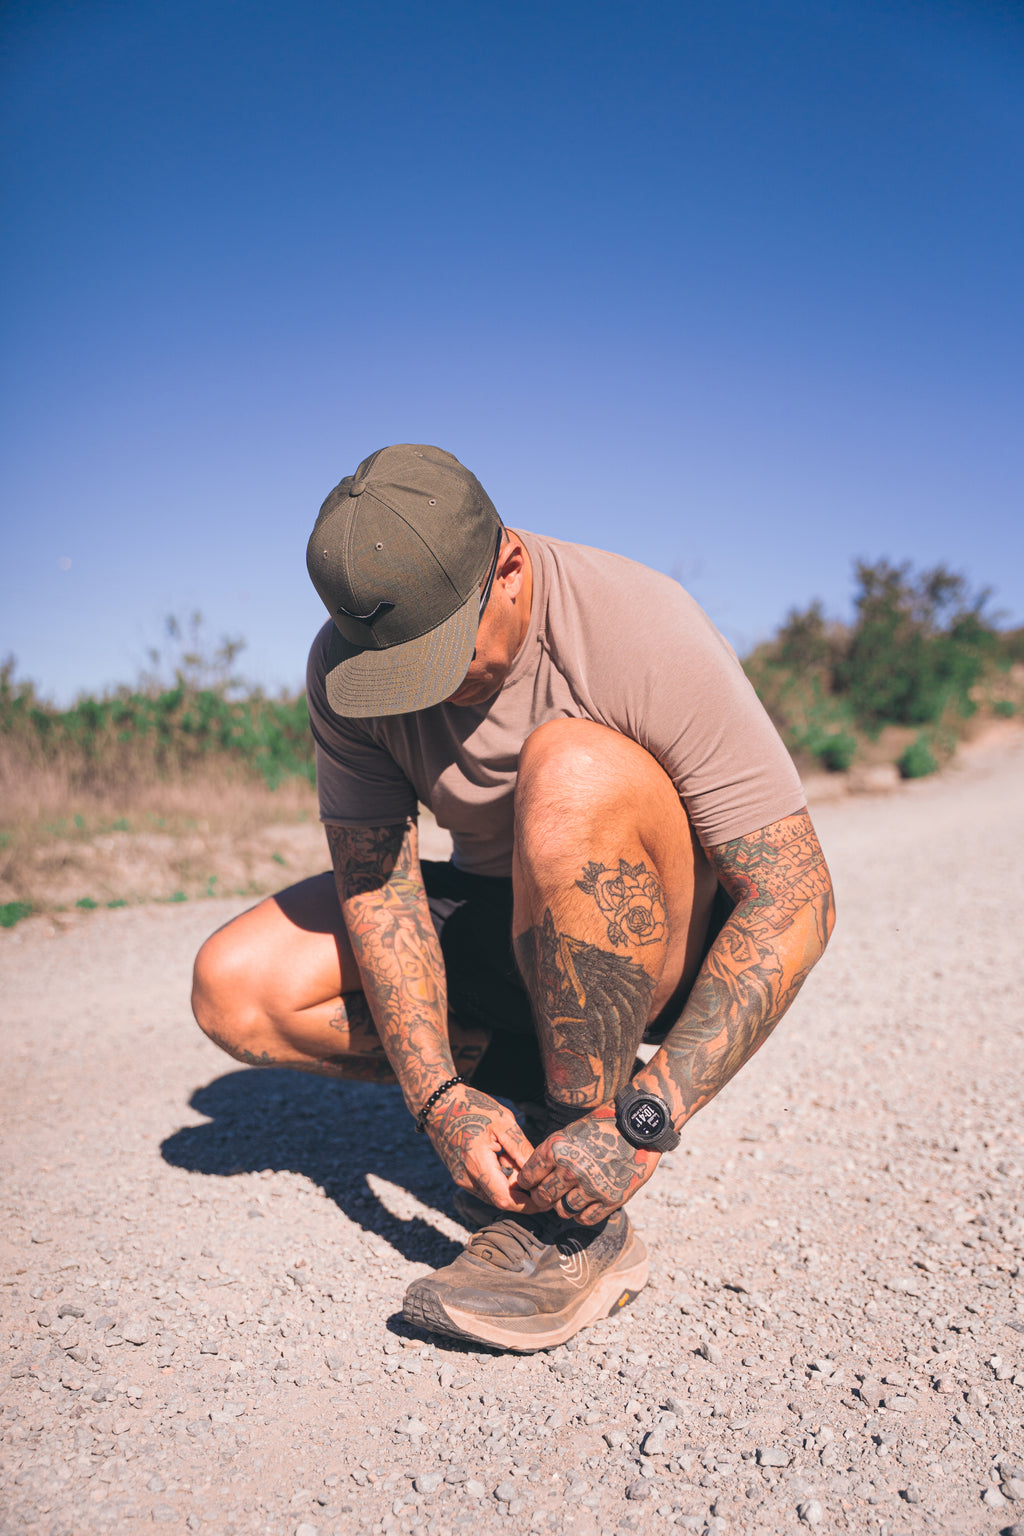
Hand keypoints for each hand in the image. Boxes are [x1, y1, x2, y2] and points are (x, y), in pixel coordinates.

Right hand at [425, 1084, 534, 1210]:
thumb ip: (520, 1149)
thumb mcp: (503, 1121)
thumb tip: (538, 1171)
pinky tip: (501, 1158)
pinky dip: (497, 1179)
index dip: (527, 1205)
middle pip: (500, 1199)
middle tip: (532, 1171)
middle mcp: (466, 1178)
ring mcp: (460, 1178)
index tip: (544, 1200)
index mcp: (477, 1164)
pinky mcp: (459, 1175)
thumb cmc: (472, 1107)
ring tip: (513, 1158)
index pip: (505, 1200)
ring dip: (508, 1184)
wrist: (439, 1105)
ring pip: (492, 1193)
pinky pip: (483, 1186)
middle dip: (520, 1193)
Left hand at [518, 1103, 659, 1223]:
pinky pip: (585, 1218)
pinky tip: (583, 1204)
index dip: (527, 1182)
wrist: (637, 1126)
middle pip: (543, 1197)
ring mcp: (591, 1186)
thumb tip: (533, 1180)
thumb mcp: (569, 1133)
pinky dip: (581, 1214)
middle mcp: (571, 1169)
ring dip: (562, 1206)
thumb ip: (551, 1156)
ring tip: (567, 1197)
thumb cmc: (600, 1127)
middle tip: (546, 1195)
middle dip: (541, 1197)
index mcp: (557, 1150)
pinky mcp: (611, 1199)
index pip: (529, 1176)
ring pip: (562, 1211)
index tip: (530, 1184)